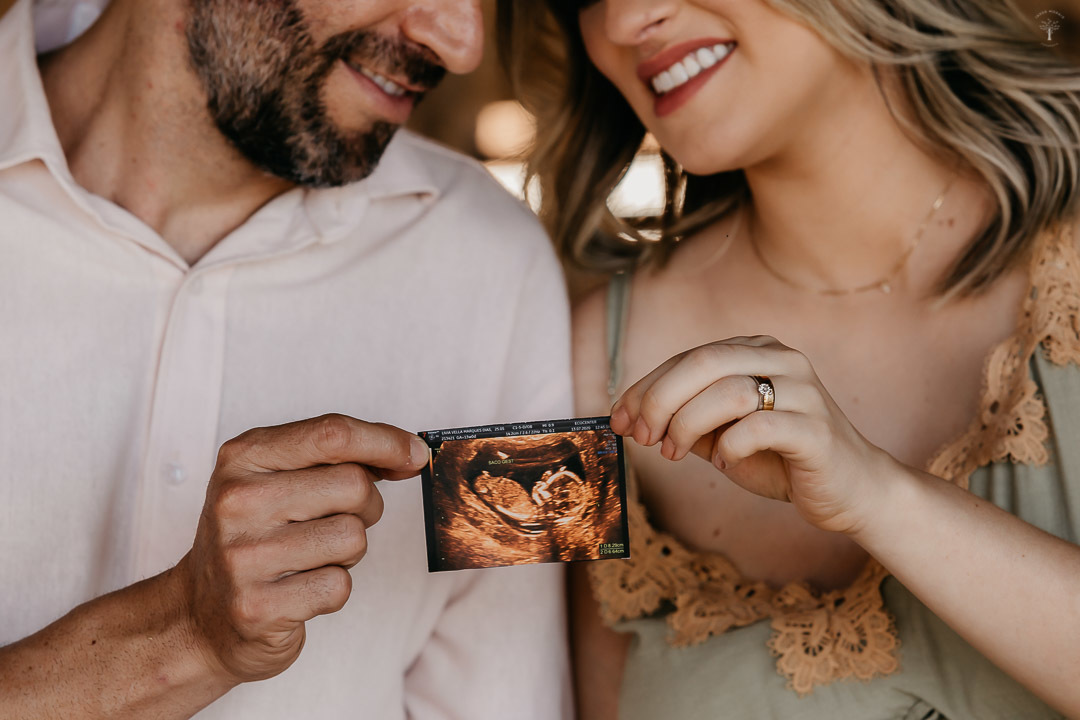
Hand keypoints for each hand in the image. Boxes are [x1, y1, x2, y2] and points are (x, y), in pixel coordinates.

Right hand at [176, 414, 428, 683]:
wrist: (201, 615)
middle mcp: (237, 501)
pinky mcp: (257, 606)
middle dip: (366, 506)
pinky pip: (339, 586)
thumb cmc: (257, 537)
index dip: (387, 442)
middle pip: (354, 485)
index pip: (333, 434)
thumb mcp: (280, 478)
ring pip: (354, 538)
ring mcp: (243, 556)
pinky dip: (333, 589)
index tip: (415, 455)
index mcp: (244, 457)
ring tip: (309, 557)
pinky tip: (299, 589)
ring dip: (348, 552)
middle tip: (336, 520)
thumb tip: (411, 453)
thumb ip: (339, 458)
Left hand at [610, 336, 895, 535]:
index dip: (646, 387)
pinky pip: (759, 427)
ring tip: (676, 454)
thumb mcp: (723, 433)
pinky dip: (730, 446)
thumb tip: (632, 416)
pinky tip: (726, 463)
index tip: (619, 419)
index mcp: (756, 351)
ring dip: (687, 425)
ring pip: (728, 390)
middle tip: (642, 436)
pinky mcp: (816, 429)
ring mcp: (804, 391)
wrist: (850, 489)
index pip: (688, 357)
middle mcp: (782, 359)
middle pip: (703, 363)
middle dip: (660, 400)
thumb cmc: (781, 457)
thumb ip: (686, 418)